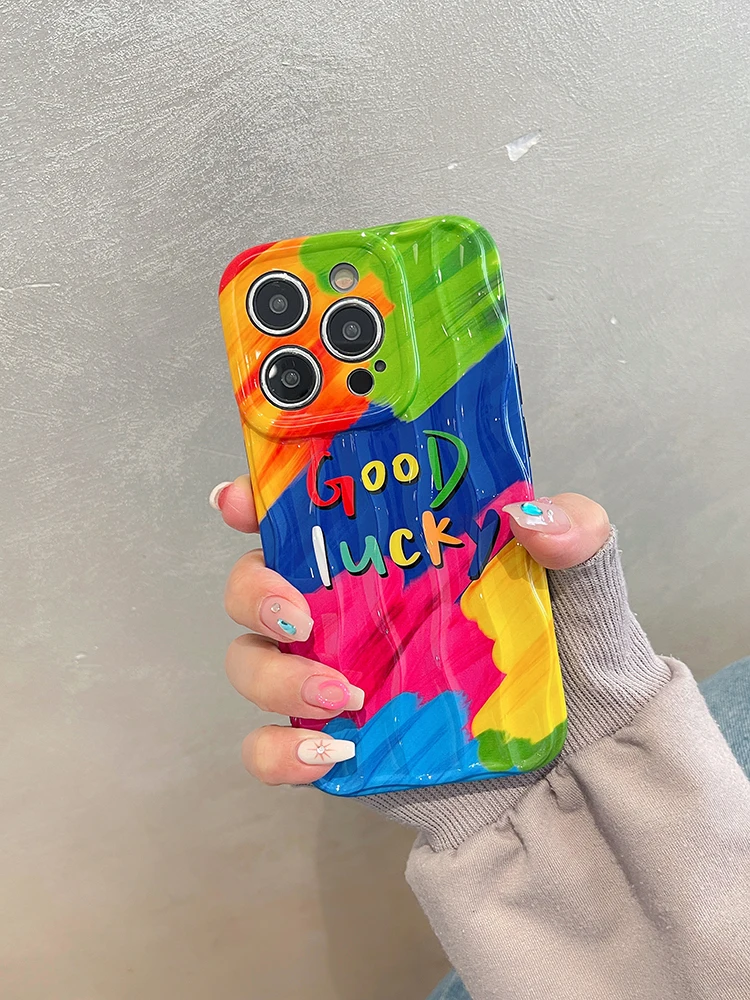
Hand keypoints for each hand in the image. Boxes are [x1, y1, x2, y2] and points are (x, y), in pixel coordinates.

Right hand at [211, 477, 610, 786]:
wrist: (582, 772)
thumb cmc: (575, 663)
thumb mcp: (584, 587)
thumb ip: (575, 537)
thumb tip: (530, 513)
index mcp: (388, 558)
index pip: (304, 516)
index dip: (257, 501)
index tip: (238, 502)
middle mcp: (348, 612)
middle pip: (254, 585)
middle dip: (253, 589)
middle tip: (298, 612)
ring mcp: (335, 678)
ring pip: (251, 662)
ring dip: (275, 674)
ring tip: (345, 696)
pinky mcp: (337, 746)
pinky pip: (269, 750)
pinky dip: (278, 753)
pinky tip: (329, 754)